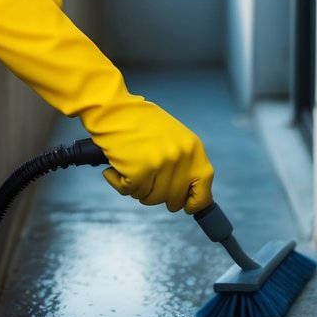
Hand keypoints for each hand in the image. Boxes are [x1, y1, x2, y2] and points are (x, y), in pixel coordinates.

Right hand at [86, 99, 213, 213]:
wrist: (112, 108)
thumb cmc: (137, 120)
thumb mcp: (172, 135)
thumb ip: (181, 159)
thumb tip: (185, 191)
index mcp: (192, 147)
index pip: (204, 186)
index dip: (196, 201)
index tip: (187, 207)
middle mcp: (180, 157)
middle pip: (174, 198)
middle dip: (159, 195)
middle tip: (146, 180)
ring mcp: (160, 165)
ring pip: (151, 198)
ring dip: (138, 188)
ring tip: (130, 166)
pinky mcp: (138, 171)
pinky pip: (130, 192)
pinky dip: (119, 182)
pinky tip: (116, 167)